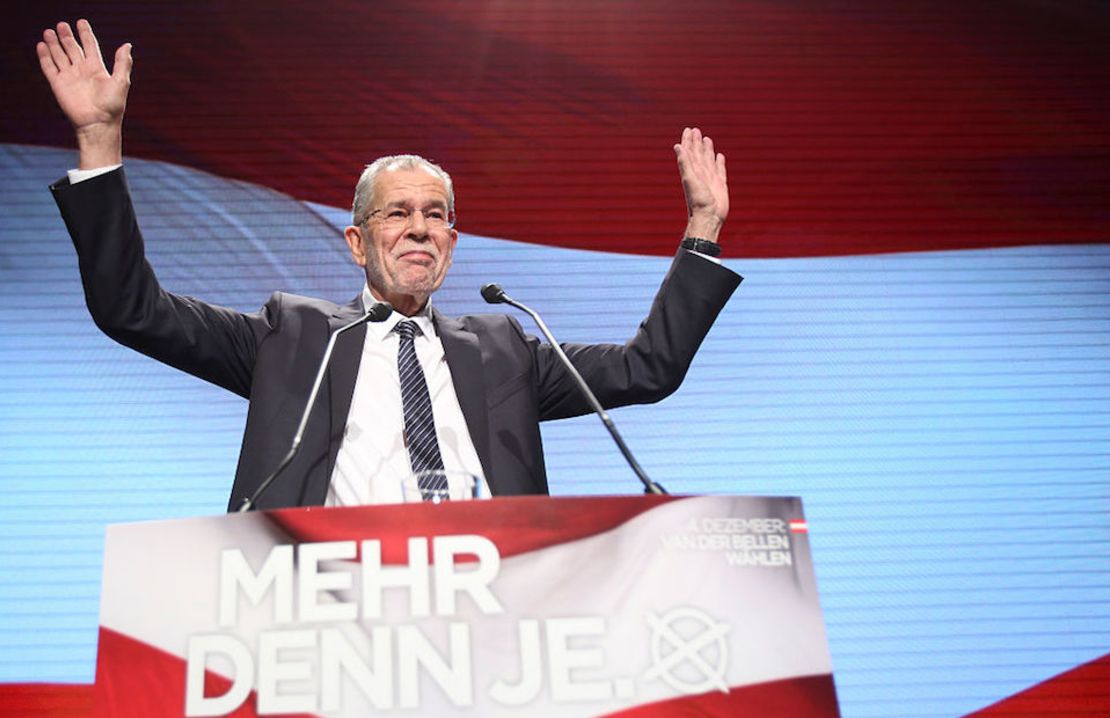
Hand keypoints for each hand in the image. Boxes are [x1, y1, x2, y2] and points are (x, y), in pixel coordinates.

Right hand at [36, 19, 131, 167]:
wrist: (97, 124)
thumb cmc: (112, 106)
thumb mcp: (121, 82)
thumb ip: (122, 63)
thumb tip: (127, 44)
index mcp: (97, 69)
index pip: (90, 46)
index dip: (85, 34)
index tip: (81, 22)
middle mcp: (82, 71)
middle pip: (72, 48)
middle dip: (67, 36)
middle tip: (61, 24)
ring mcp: (69, 77)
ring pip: (59, 55)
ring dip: (54, 43)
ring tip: (49, 31)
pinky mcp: (58, 84)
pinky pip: (49, 67)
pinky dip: (45, 56)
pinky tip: (41, 46)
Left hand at [674, 127, 728, 242]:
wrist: (709, 217)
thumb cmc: (698, 201)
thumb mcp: (690, 179)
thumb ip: (684, 163)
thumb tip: (677, 146)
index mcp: (692, 170)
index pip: (689, 152)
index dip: (688, 141)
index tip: (688, 130)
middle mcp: (701, 173)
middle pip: (698, 153)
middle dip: (696, 142)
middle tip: (695, 130)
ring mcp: (710, 179)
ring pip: (708, 160)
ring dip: (707, 149)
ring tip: (706, 139)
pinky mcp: (720, 185)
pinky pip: (720, 170)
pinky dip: (719, 162)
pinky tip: (719, 156)